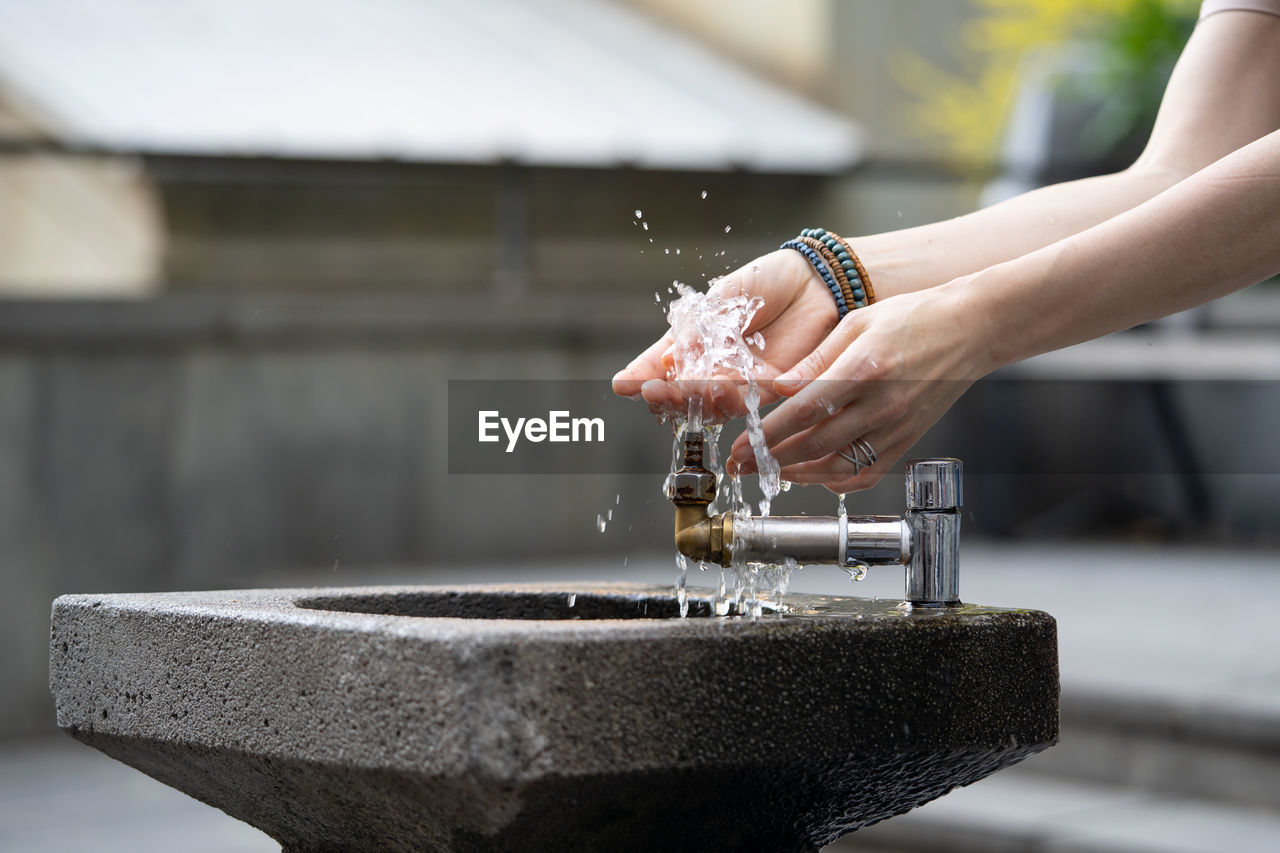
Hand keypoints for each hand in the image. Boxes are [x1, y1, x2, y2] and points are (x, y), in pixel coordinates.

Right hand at [611, 249, 838, 420]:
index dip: (640, 377)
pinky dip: (729, 397)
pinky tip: (716, 388)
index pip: (660, 368)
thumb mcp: (721, 296)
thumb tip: (666, 358)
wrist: (813, 280)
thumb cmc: (765, 283)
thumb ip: (696, 326)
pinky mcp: (772, 386)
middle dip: (665, 395)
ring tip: (686, 389)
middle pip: (682, 394)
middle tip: (651, 390)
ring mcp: (741, 381)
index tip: (623, 384)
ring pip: (712, 402)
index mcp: (694, 345)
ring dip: (696, 399)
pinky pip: (747, 398)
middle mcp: (713, 369)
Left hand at [728, 282, 991, 492]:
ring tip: (770, 469)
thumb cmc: (913, 318)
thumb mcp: (857, 323)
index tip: (739, 446)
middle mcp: (883, 406)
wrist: (972, 330)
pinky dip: (835, 480)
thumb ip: (816, 360)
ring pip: (839, 468)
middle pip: (815, 446)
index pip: (803, 412)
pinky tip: (812, 472)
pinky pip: (866, 473)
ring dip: (799, 474)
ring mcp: (898, 428)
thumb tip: (777, 389)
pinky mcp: (908, 441)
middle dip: (771, 460)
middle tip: (741, 465)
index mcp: (865, 369)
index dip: (766, 435)